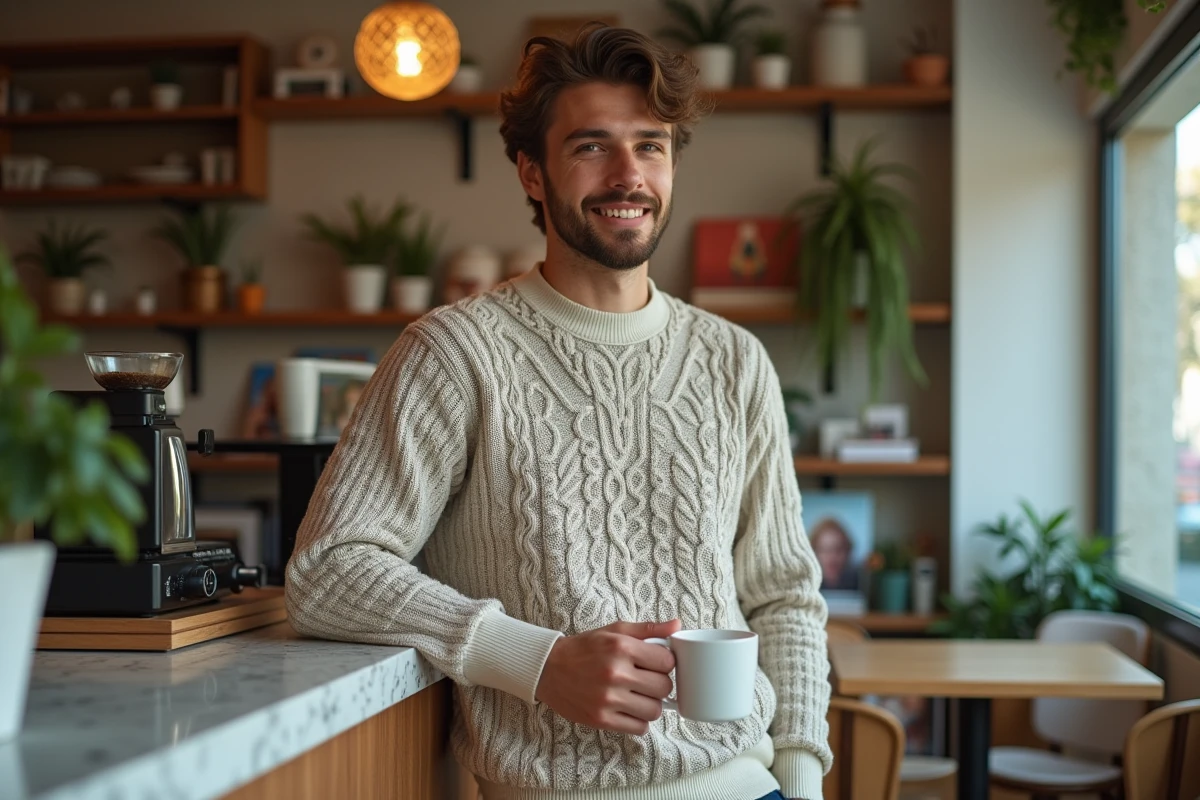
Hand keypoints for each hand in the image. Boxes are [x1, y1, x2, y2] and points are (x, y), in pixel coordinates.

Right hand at [535, 619, 679, 734]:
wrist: (548, 668)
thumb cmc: (584, 648)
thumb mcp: (614, 631)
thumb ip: (648, 630)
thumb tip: (677, 625)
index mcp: (621, 647)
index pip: (667, 662)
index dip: (665, 663)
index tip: (656, 664)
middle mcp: (615, 673)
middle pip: (664, 688)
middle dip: (660, 684)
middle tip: (647, 680)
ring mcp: (608, 699)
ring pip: (654, 711)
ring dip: (651, 704)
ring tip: (638, 696)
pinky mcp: (601, 719)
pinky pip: (638, 728)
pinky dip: (639, 721)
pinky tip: (629, 709)